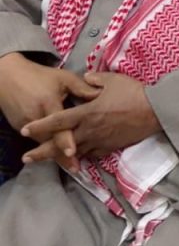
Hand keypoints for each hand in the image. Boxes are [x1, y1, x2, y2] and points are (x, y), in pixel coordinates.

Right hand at [0, 52, 98, 171]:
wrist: (7, 77)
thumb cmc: (39, 76)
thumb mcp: (63, 78)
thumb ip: (82, 88)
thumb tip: (102, 95)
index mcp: (48, 103)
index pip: (58, 125)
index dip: (65, 140)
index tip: (73, 152)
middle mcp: (35, 117)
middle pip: (50, 140)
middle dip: (62, 156)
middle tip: (76, 169)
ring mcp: (25, 124)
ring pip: (43, 143)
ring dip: (56, 155)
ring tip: (71, 167)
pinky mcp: (19, 128)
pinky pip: (37, 140)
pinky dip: (48, 147)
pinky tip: (59, 157)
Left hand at [21, 72, 160, 161]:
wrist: (155, 110)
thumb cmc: (133, 93)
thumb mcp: (113, 79)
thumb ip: (95, 79)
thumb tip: (85, 78)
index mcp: (87, 112)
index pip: (58, 120)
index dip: (40, 126)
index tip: (25, 130)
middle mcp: (90, 129)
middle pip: (61, 144)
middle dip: (42, 152)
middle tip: (27, 158)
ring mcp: (101, 140)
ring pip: (75, 152)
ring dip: (61, 157)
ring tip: (50, 160)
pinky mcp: (111, 147)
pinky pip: (93, 154)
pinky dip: (83, 155)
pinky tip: (79, 156)